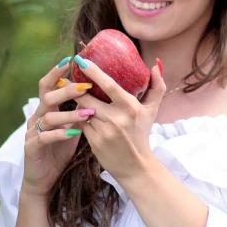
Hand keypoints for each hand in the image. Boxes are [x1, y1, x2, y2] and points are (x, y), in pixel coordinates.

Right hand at [22, 57, 96, 198]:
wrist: (44, 179)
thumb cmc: (60, 150)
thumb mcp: (73, 126)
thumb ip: (80, 110)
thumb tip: (101, 95)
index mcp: (47, 109)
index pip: (50, 85)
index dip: (57, 72)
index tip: (71, 60)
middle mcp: (38, 117)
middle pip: (47, 96)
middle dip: (66, 89)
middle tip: (84, 86)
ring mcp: (33, 132)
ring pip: (48, 116)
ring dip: (69, 113)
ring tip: (87, 113)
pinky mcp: (32, 147)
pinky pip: (45, 137)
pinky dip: (60, 133)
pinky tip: (75, 133)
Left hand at [72, 56, 165, 181]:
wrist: (135, 166)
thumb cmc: (142, 134)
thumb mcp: (152, 110)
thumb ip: (157, 86)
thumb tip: (156, 64)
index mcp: (131, 107)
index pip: (109, 86)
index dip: (94, 72)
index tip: (82, 61)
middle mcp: (117, 118)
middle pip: (89, 97)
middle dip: (77, 87)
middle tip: (69, 78)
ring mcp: (104, 131)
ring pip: (82, 110)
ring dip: (77, 102)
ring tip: (73, 95)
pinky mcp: (94, 142)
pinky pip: (80, 123)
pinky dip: (78, 117)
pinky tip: (77, 114)